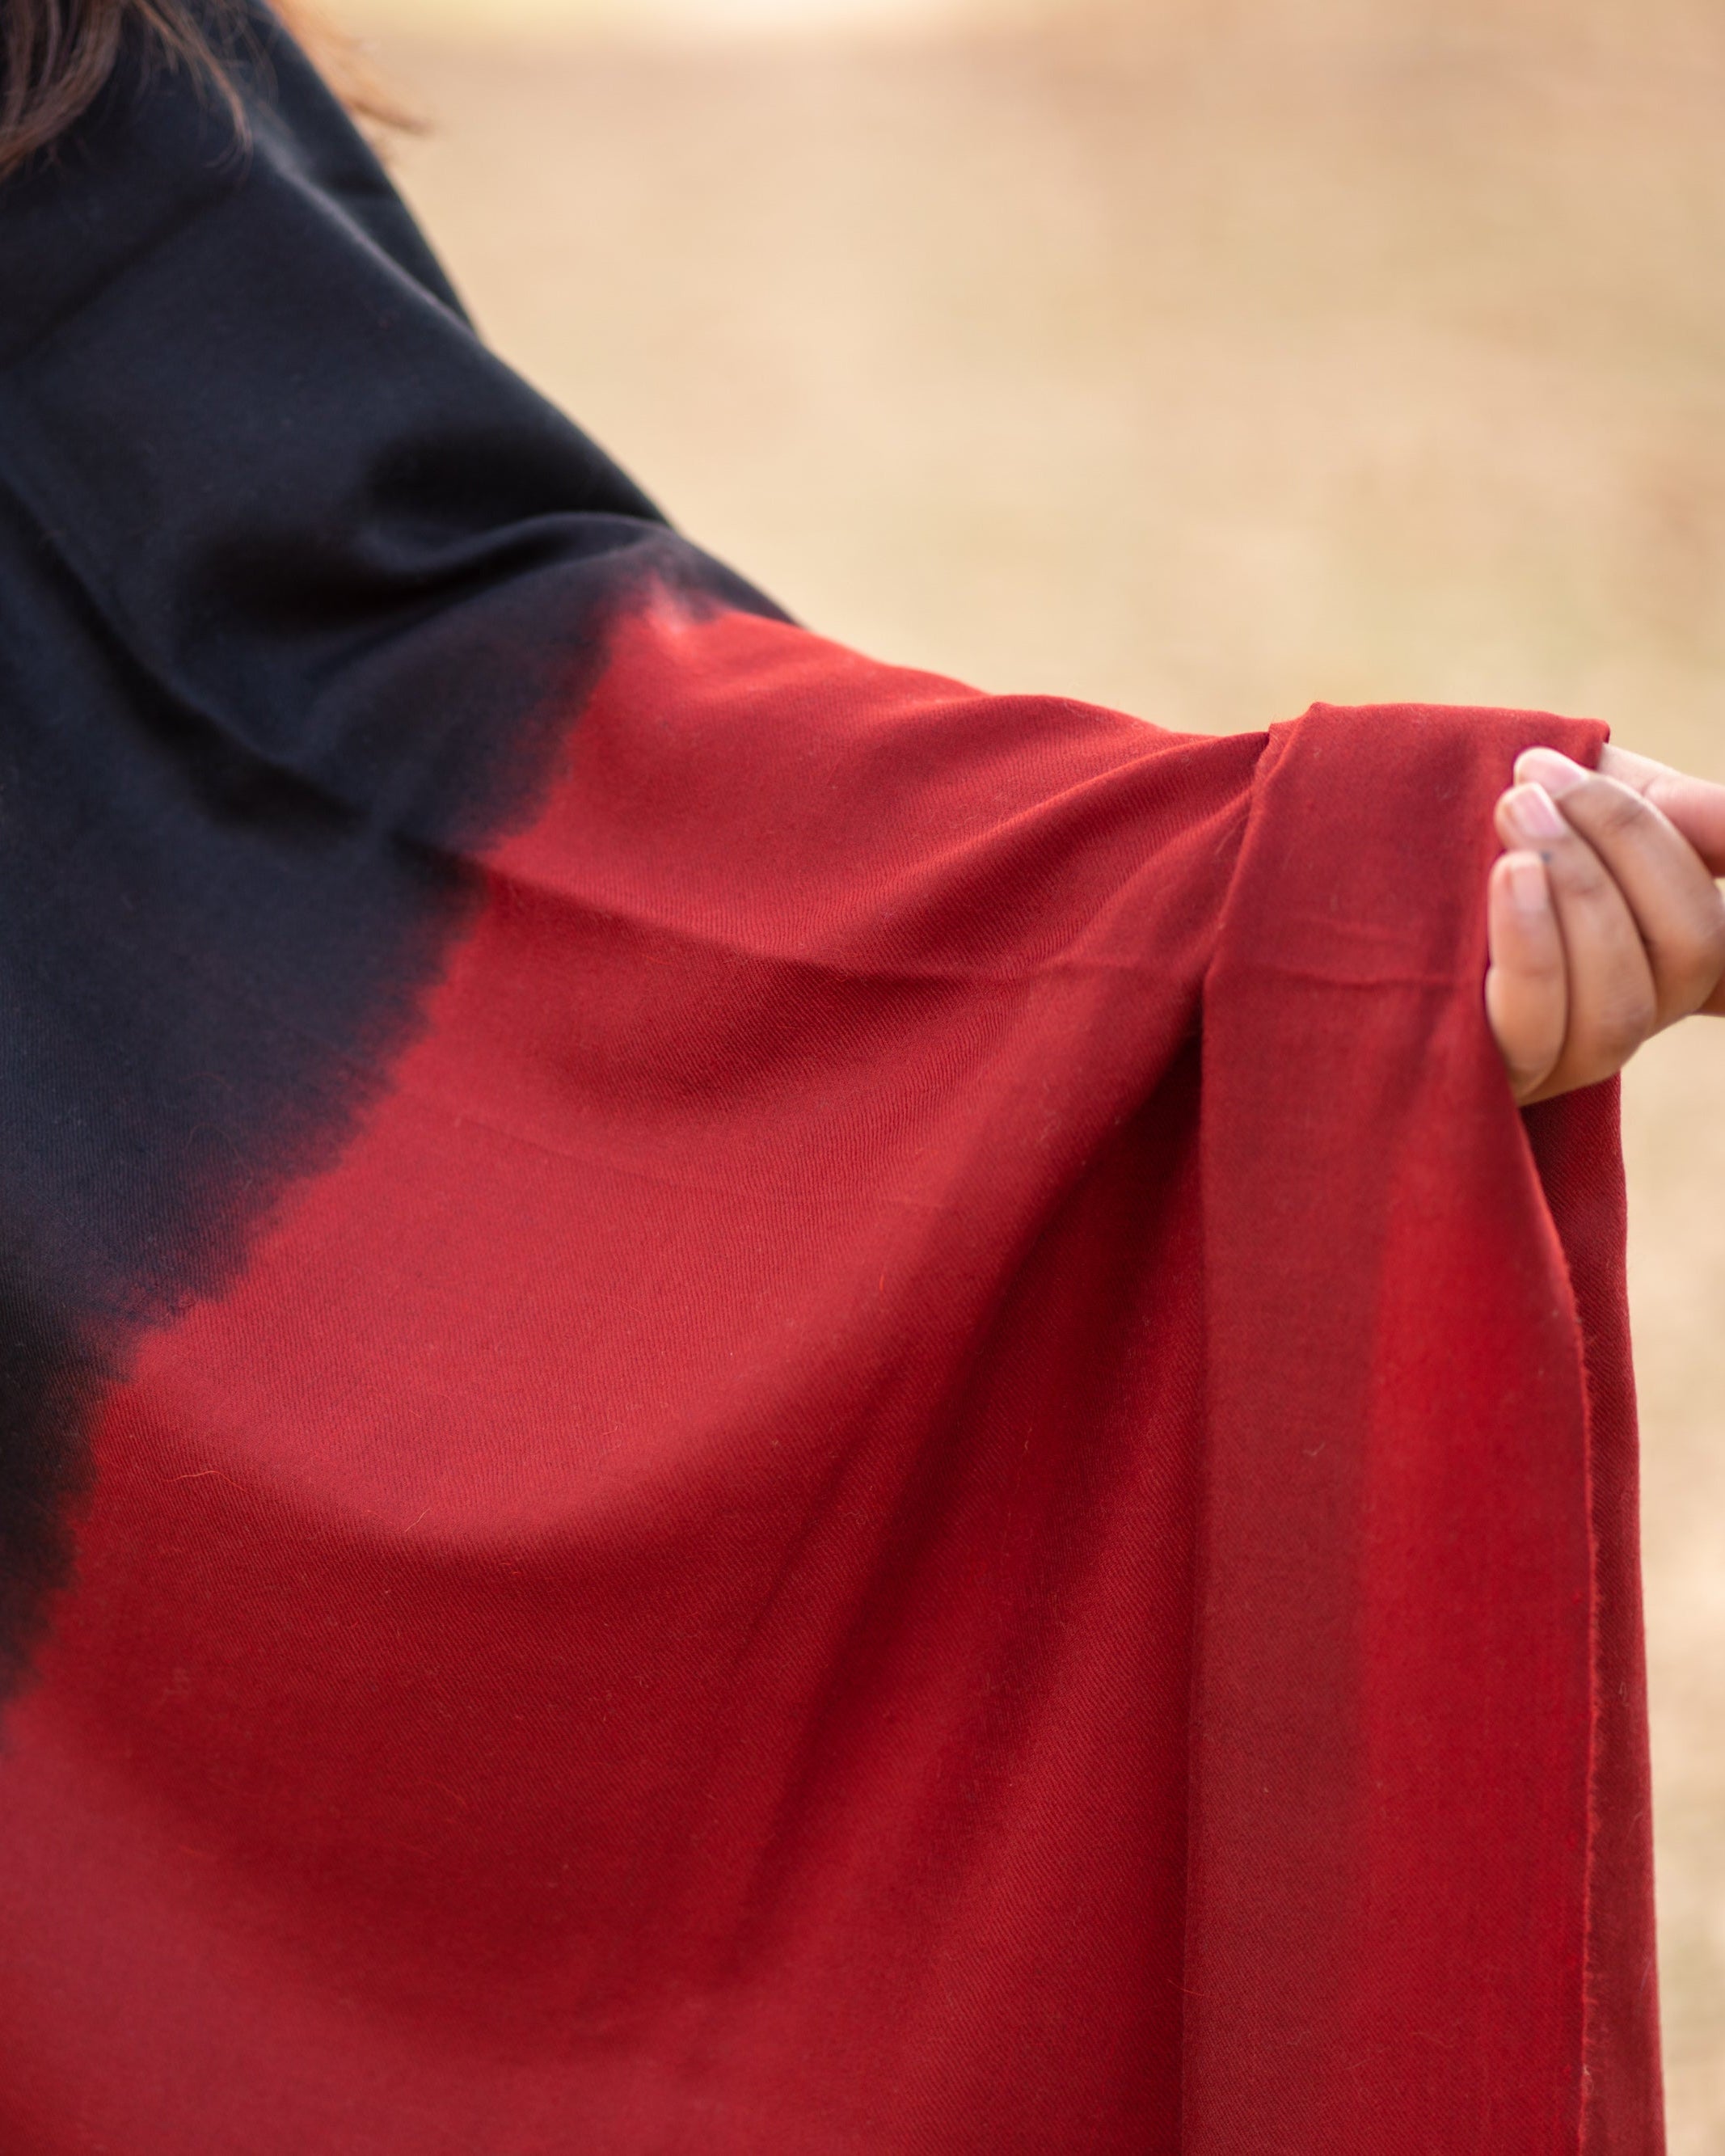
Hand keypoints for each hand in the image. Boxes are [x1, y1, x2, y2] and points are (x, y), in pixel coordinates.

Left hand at [1487, 744, 1724, 1103]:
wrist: (1324, 840)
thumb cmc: (1464, 812)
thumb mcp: (1579, 793)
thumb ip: (1668, 810)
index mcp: (1653, 952)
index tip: (1700, 819)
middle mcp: (1617, 1017)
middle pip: (1689, 958)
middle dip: (1627, 847)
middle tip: (1537, 776)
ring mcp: (1549, 1060)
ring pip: (1618, 1009)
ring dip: (1579, 891)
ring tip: (1513, 808)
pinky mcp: (1473, 1079)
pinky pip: (1533, 1034)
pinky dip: (1534, 948)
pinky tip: (1508, 877)